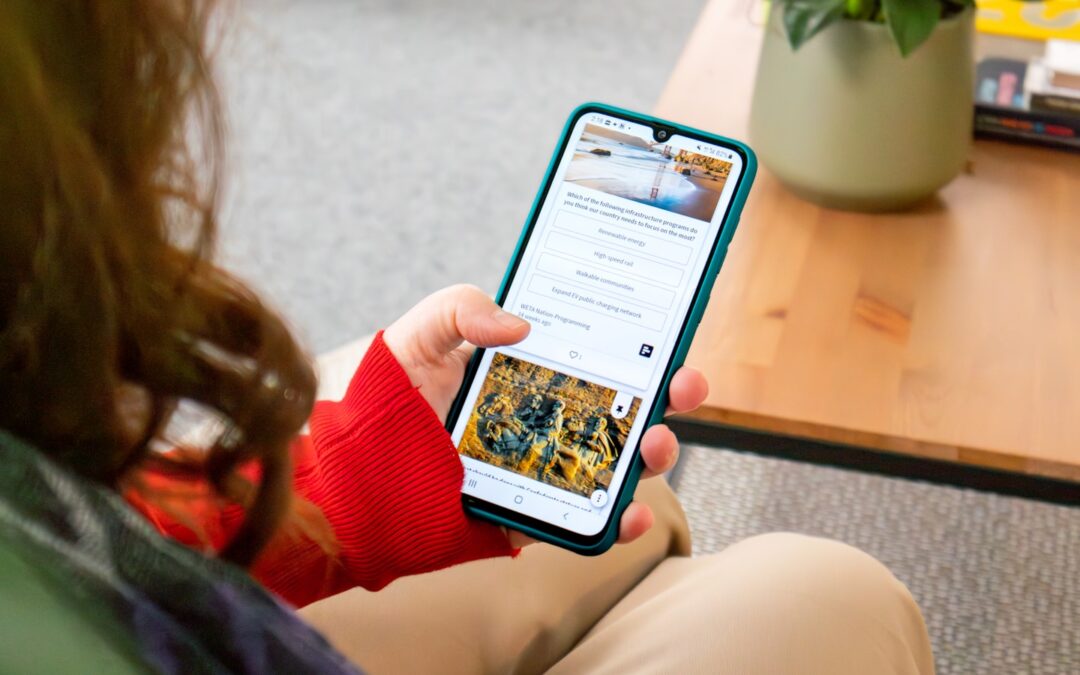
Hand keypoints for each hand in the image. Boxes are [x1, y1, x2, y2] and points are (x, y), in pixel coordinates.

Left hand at [382, 284, 708, 547]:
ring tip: (655, 442)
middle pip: (625, 405)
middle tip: (682, 383)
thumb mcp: (418, 335)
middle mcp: (549, 417)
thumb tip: (519, 326)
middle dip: (668, 394)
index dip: (643, 342)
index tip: (672, 331)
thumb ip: (460, 308)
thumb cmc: (386, 401)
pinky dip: (618, 519)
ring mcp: (546, 466)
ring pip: (619, 461)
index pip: (600, 352)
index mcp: (531, 370)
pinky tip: (629, 510)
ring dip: (653, 453)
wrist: (354, 479)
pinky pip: (587, 519)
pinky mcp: (535, 513)